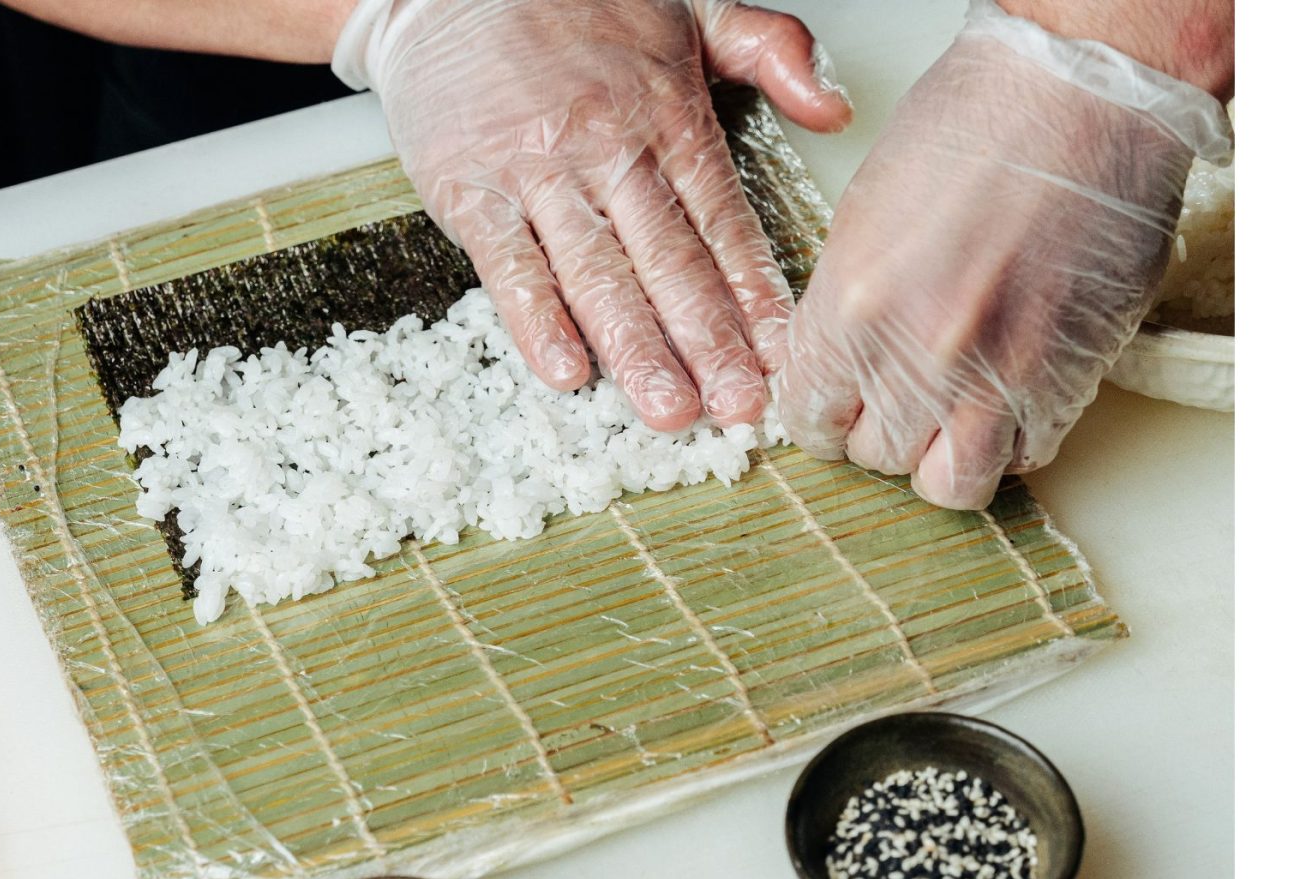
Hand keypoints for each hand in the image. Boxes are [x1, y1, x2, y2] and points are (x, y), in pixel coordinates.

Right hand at [334, 0, 851, 430]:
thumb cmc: (569, 3)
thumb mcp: (691, 8)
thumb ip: (773, 52)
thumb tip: (837, 108)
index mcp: (667, 114)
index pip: (724, 223)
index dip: (757, 296)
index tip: (784, 355)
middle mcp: (608, 148)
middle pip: (670, 263)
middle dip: (709, 344)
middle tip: (739, 406)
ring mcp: (539, 173)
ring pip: (597, 275)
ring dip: (635, 349)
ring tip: (667, 407)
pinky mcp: (471, 189)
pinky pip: (509, 265)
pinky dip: (536, 321)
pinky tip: (566, 369)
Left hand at [778, 0, 1231, 508]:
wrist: (1084, 95)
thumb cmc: (976, 126)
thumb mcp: (863, 215)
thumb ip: (842, 305)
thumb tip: (834, 363)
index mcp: (851, 310)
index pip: (808, 419)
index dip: (821, 416)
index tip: (836, 406)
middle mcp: (917, 357)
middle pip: (874, 456)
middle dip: (882, 431)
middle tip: (900, 397)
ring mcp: (998, 377)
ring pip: (950, 483)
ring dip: (944, 457)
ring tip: (953, 415)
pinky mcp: (1068, 380)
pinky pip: (1029, 455)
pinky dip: (1016, 439)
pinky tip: (1014, 395)